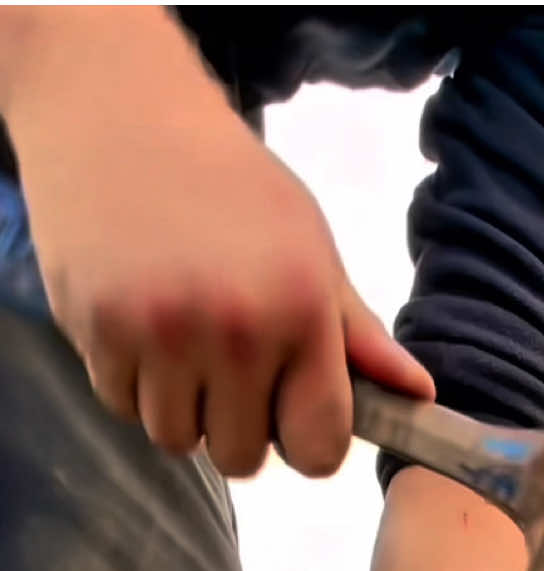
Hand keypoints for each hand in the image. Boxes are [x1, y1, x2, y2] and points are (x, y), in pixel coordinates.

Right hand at [6, 8, 431, 478]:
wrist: (119, 113)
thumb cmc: (229, 187)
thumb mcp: (310, 250)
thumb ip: (358, 336)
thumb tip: (419, 394)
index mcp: (303, 312)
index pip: (318, 450)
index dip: (306, 442)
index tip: (291, 415)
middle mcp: (237, 330)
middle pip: (243, 458)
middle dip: (238, 424)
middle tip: (227, 364)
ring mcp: (161, 333)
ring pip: (177, 439)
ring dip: (181, 407)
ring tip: (181, 340)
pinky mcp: (98, 329)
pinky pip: (122, 407)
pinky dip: (131, 382)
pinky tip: (138, 323)